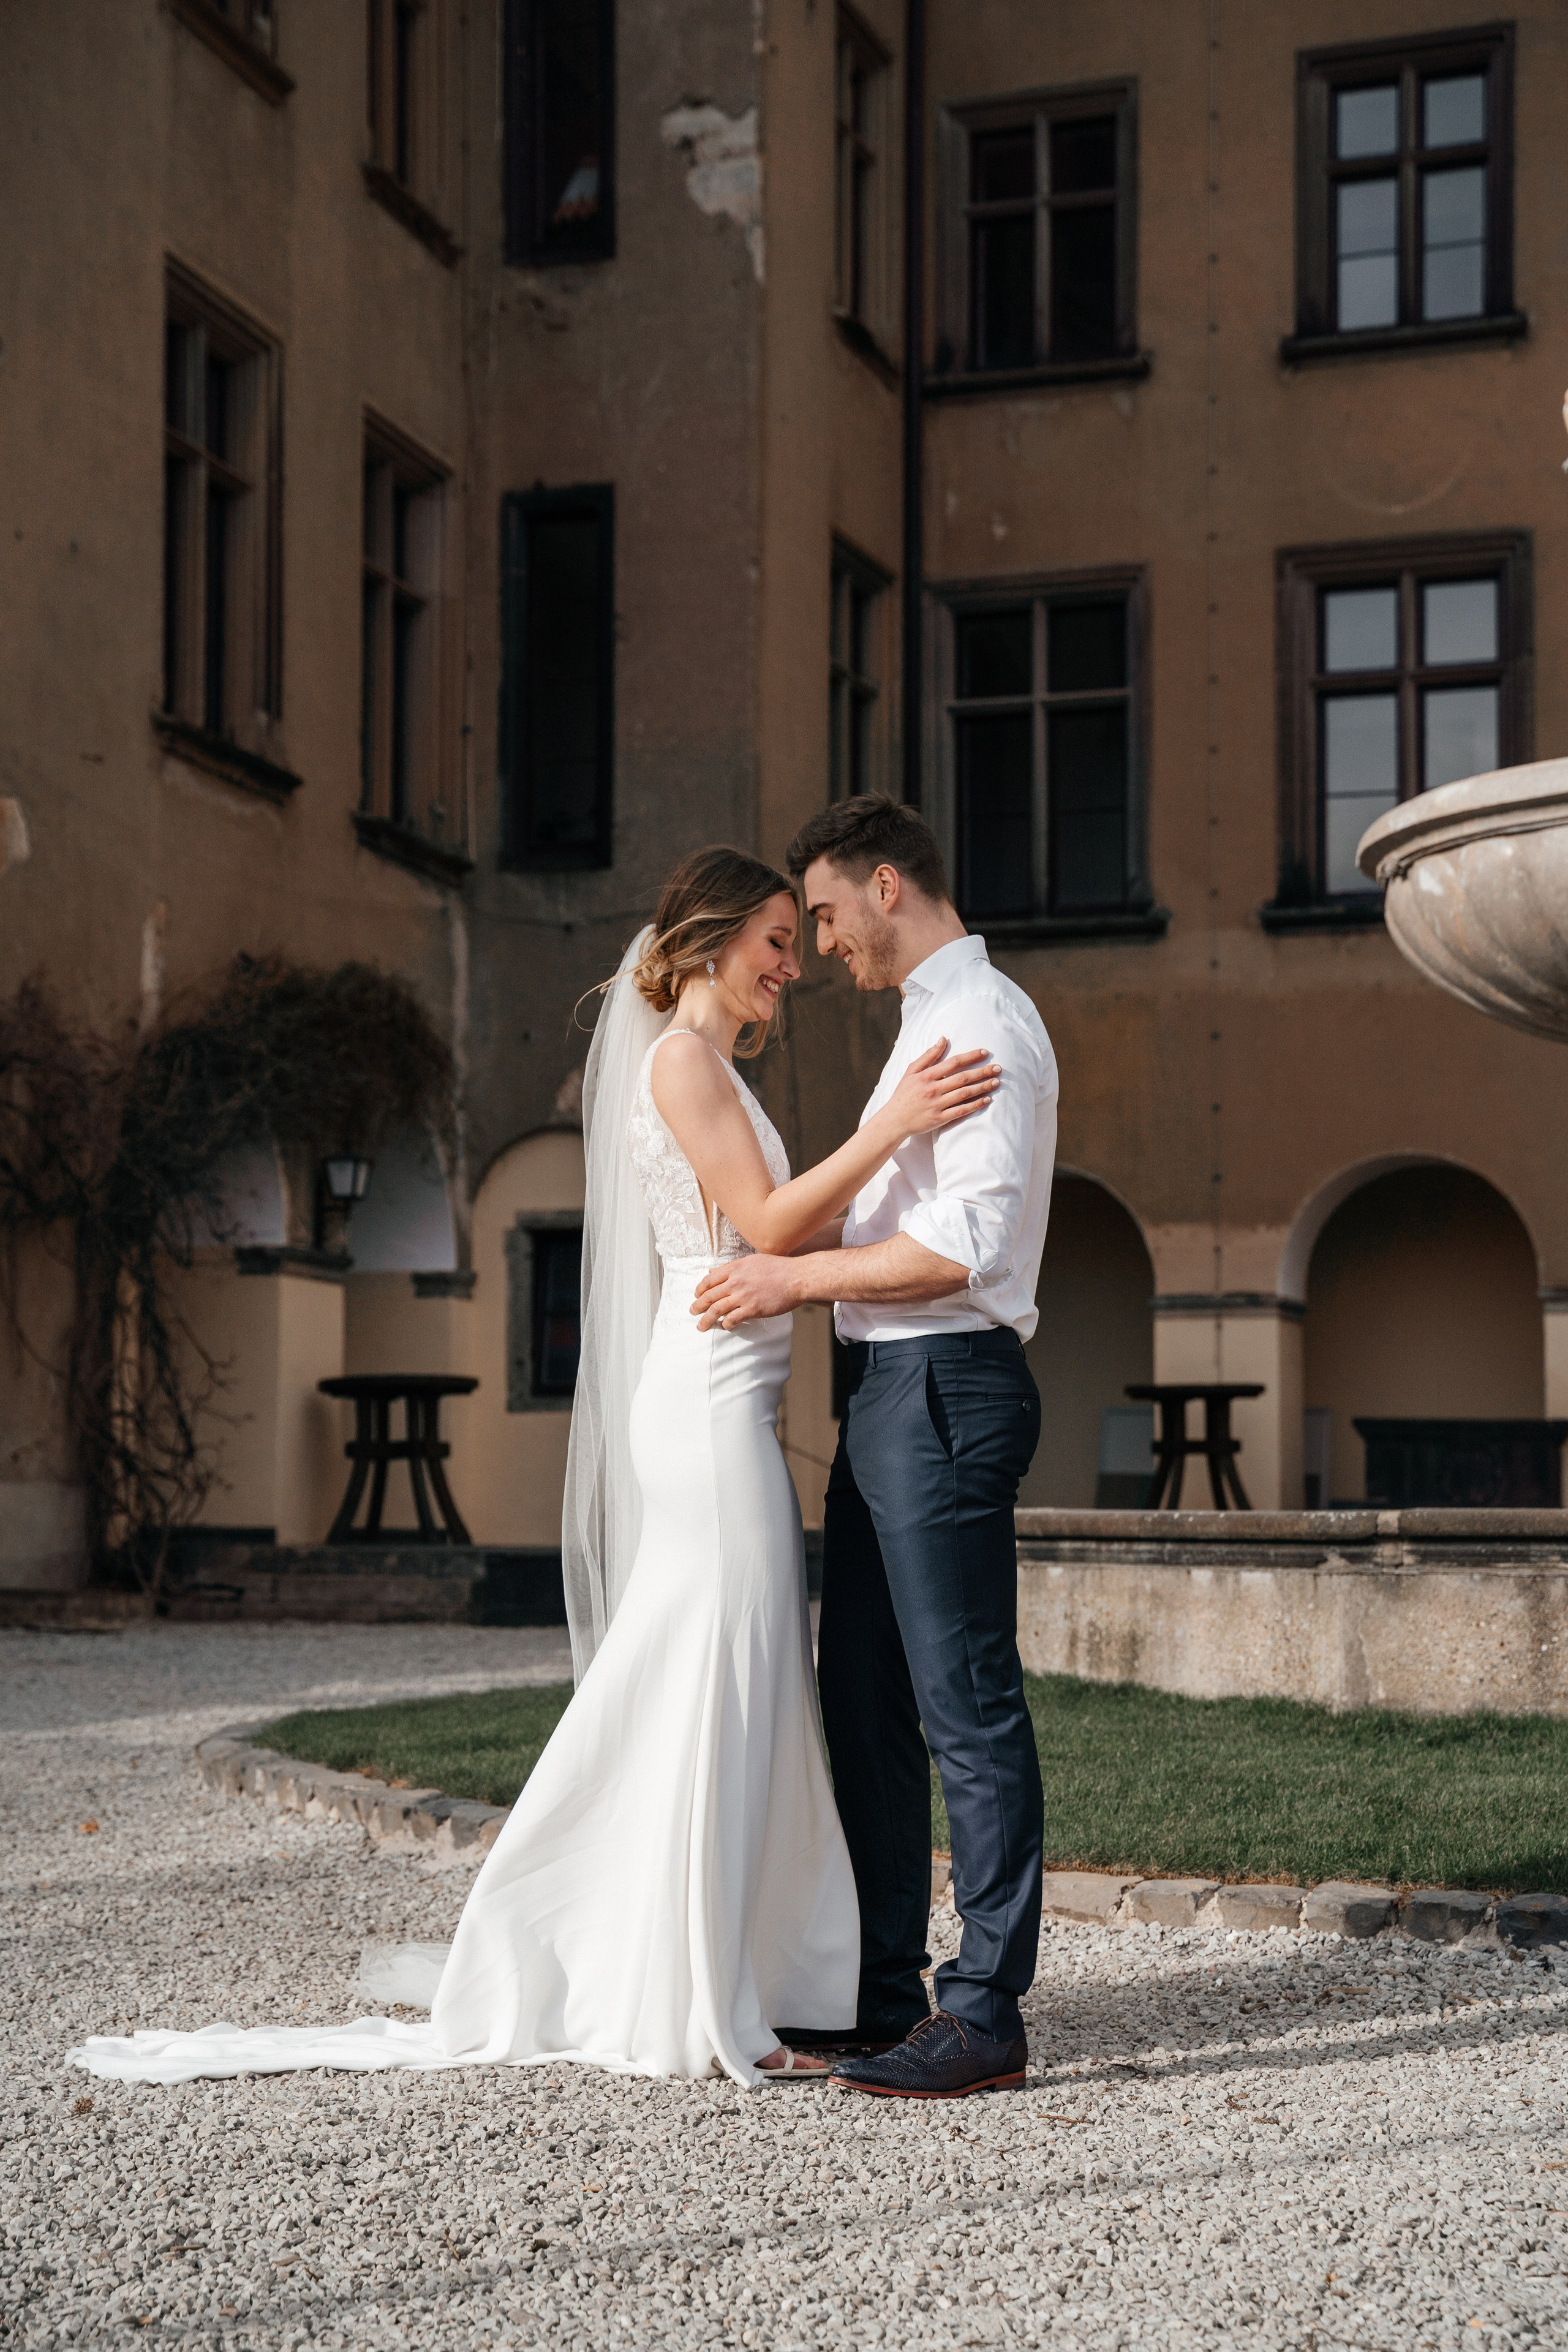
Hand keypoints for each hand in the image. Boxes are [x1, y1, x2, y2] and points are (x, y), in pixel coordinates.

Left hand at [692, 1255, 800, 1328]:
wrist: (797, 1277)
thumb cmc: (778, 1268)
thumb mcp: (752, 1261)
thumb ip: (732, 1266)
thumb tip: (713, 1270)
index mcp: (734, 1268)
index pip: (708, 1280)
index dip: (699, 1289)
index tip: (697, 1295)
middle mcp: (735, 1282)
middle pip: (708, 1296)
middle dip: (697, 1306)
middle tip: (692, 1312)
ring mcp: (743, 1296)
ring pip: (716, 1310)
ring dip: (706, 1320)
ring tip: (701, 1326)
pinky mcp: (752, 1309)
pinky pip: (732, 1319)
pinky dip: (726, 1324)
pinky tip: (726, 1326)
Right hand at [883, 1038, 999, 1139]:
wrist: (894, 1120)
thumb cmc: (904, 1093)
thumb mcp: (911, 1071)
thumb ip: (928, 1055)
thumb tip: (943, 1038)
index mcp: (927, 1076)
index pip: (953, 1063)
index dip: (971, 1057)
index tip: (985, 1053)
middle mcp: (933, 1089)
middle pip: (963, 1078)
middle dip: (982, 1072)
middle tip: (998, 1068)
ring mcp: (937, 1105)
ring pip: (964, 1094)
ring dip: (982, 1087)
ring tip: (996, 1082)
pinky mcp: (939, 1119)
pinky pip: (961, 1111)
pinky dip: (975, 1105)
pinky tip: (987, 1100)